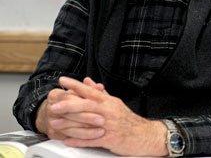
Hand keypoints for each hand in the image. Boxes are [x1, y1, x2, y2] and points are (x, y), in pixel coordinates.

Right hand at [36, 77, 106, 139]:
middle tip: (102, 120)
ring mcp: (51, 122)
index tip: (99, 106)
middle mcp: (50, 108)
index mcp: (55, 95)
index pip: (70, 99)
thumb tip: (100, 87)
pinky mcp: (53, 133)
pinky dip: (82, 140)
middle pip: (70, 114)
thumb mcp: (77, 92)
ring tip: (100, 131)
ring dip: (87, 131)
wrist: (51, 114)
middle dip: (88, 118)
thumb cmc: (68, 101)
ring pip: (70, 128)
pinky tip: (92, 139)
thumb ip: (90, 89)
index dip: (85, 103)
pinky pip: (69, 138)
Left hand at [53, 76, 167, 156]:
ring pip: (87, 123)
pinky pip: (92, 140)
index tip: (62, 81)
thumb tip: (88, 82)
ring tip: (55, 123)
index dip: (76, 85)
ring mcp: (109, 125)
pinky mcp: (110, 139)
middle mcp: (109, 112)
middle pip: (87, 105)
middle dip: (69, 104)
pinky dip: (78, 141)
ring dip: (69, 124)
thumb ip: (100, 94)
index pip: (90, 91)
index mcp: (109, 102)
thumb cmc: (127, 121)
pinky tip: (67, 140)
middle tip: (54, 104)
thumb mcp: (115, 103)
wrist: (145, 135)